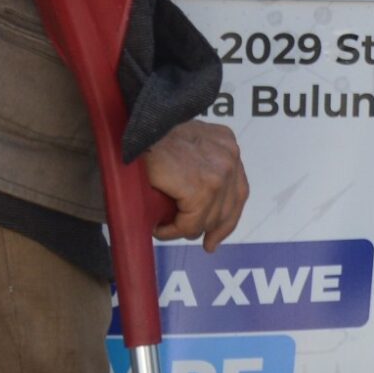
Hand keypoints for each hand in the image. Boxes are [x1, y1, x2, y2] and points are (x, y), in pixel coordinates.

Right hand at [139, 119, 249, 249]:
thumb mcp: (186, 145)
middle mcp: (229, 156)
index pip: (238, 190)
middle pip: (227, 208)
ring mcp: (218, 173)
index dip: (228, 219)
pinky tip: (159, 228)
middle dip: (210, 228)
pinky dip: (172, 231)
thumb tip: (206, 203)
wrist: (135, 131)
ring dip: (184, 230)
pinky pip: (190, 224)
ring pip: (207, 219)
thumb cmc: (151, 136)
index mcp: (227, 144)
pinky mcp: (201, 188)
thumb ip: (201, 165)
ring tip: (164, 229)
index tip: (215, 236)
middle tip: (196, 241)